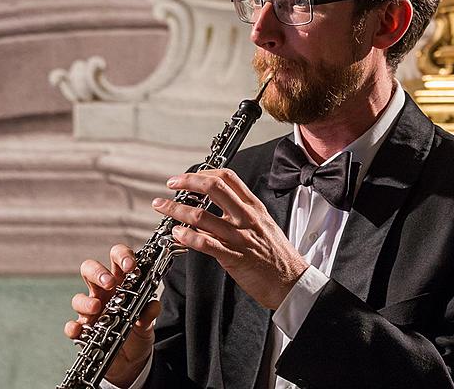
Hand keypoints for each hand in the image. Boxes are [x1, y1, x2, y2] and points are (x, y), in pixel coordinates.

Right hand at [64, 244, 160, 387]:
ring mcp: (91, 311)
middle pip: (90, 269)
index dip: (122, 256)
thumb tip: (153, 305)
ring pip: (78, 297)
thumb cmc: (138, 333)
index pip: (117, 258)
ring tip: (97, 307)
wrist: (132, 361)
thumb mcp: (147, 323)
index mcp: (121, 282)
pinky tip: (79, 329)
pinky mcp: (84, 330)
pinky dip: (73, 327)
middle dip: (98, 272)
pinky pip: (73, 326)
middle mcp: (103, 293)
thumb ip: (149, 313)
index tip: (130, 266)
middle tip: (109, 283)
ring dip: (86, 301)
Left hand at [156, 168, 308, 309]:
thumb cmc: (277, 255)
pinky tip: (176, 234)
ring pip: (202, 215)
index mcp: (253, 207)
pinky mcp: (233, 257)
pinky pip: (205, 243)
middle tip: (171, 184)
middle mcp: (246, 217)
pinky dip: (186, 237)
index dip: (204, 172)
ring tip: (162, 207)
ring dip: (176, 209)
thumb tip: (218, 207)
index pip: (228, 178)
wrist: (291, 281)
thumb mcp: (264, 224)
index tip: (189, 176)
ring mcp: (239, 236)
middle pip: (214, 188)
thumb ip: (242, 213)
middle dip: (187, 182)